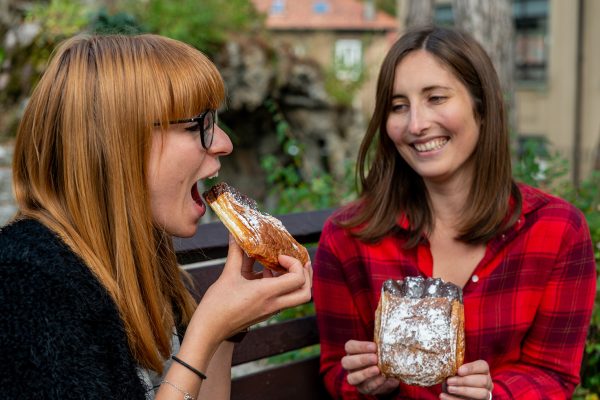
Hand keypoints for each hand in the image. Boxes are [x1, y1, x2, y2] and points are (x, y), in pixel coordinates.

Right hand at [190, 236, 312, 342]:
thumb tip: (235, 234)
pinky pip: (283, 299)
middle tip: (298, 262)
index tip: (280, 256)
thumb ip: (235, 253)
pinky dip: (282, 286)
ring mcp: (271, 310)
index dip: (295, 264)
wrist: (209, 330)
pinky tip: (265, 275)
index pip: (298, 279)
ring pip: (297, 298)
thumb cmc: (216, 305)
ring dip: (295, 281)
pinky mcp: (266, 313)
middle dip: (306, 275)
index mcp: (266, 293)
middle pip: (305, 293)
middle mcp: (273, 304)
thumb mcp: (227, 275)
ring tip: (280, 266)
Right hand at [342, 340, 398, 395]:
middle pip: (346, 362)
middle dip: (361, 360)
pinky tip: (383, 378)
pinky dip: (375, 383)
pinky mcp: (363, 389)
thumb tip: (391, 346)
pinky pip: (366, 387)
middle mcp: (350, 365)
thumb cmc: (382, 358)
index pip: (350, 346)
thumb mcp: (382, 351)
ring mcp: (355, 378)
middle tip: (375, 358)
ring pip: (352, 378)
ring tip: (377, 369)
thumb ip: (383, 348)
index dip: (360, 346)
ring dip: (365, 373)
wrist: (387, 376)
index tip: (374, 346)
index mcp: (352, 352)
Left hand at [441, 360, 492, 399]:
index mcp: (483, 371)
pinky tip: (443, 396)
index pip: (483, 366)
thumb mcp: (455, 372)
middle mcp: (487, 383)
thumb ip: (456, 370)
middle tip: (449, 381)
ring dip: (463, 391)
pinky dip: (454, 399)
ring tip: (449, 389)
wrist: (452, 391)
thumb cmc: (455, 378)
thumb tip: (450, 370)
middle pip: (483, 381)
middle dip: (465, 381)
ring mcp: (486, 394)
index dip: (471, 368)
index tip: (459, 371)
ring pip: (482, 393)